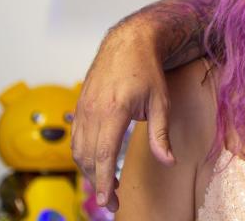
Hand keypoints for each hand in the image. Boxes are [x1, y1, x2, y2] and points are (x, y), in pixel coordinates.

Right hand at [72, 23, 174, 212]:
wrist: (129, 42)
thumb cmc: (147, 70)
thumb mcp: (161, 102)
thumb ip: (161, 134)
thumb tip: (168, 161)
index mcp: (113, 110)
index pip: (103, 156)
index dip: (103, 182)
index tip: (107, 202)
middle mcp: (93, 111)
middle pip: (87, 158)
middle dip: (97, 183)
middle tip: (112, 202)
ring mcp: (83, 107)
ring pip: (78, 149)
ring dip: (89, 171)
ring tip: (107, 185)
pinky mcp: (80, 105)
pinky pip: (76, 137)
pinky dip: (83, 155)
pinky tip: (96, 163)